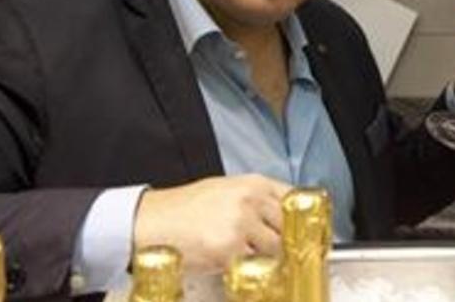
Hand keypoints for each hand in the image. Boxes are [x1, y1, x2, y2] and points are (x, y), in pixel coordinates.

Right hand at [133, 174, 291, 273]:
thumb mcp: (225, 191)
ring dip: (265, 258)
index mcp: (253, 183)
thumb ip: (256, 201)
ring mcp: (242, 225)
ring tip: (243, 255)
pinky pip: (253, 266)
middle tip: (271, 250)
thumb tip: (281, 218)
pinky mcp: (230, 249)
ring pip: (274, 250)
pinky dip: (247, 270)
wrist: (150, 222)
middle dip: (283, 241)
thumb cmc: (183, 208)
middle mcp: (251, 200)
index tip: (305, 231)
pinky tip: (231, 263)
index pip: (295, 199)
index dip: (301, 219)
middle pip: (289, 227)